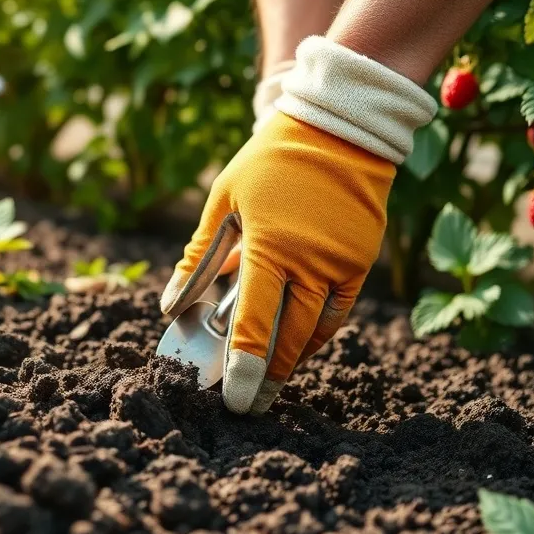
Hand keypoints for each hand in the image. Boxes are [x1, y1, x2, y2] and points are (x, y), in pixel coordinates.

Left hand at [161, 111, 393, 414]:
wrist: (340, 128)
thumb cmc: (270, 162)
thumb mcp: (223, 202)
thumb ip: (198, 258)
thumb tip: (172, 305)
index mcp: (272, 246)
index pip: (256, 320)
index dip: (244, 365)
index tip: (235, 400)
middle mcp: (312, 262)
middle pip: (290, 338)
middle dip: (268, 377)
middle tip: (249, 405)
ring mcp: (342, 264)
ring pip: (317, 331)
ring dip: (292, 360)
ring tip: (268, 382)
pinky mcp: (362, 262)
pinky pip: (338, 312)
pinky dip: (316, 334)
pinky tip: (295, 346)